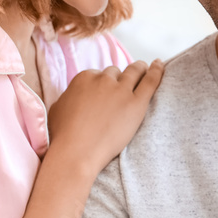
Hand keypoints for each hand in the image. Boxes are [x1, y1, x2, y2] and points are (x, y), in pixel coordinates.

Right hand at [46, 59, 164, 179]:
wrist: (76, 153)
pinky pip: (150, 81)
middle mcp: (103, 80)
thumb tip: (73, 95)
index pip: (100, 74)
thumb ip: (68, 96)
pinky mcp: (136, 103)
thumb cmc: (63, 136)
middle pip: (117, 72)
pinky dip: (156, 70)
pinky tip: (159, 64)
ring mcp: (121, 90)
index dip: (105, 83)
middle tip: (128, 82)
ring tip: (145, 69)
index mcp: (84, 78)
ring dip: (140, 69)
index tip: (108, 90)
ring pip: (134, 72)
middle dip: (121, 78)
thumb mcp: (58, 108)